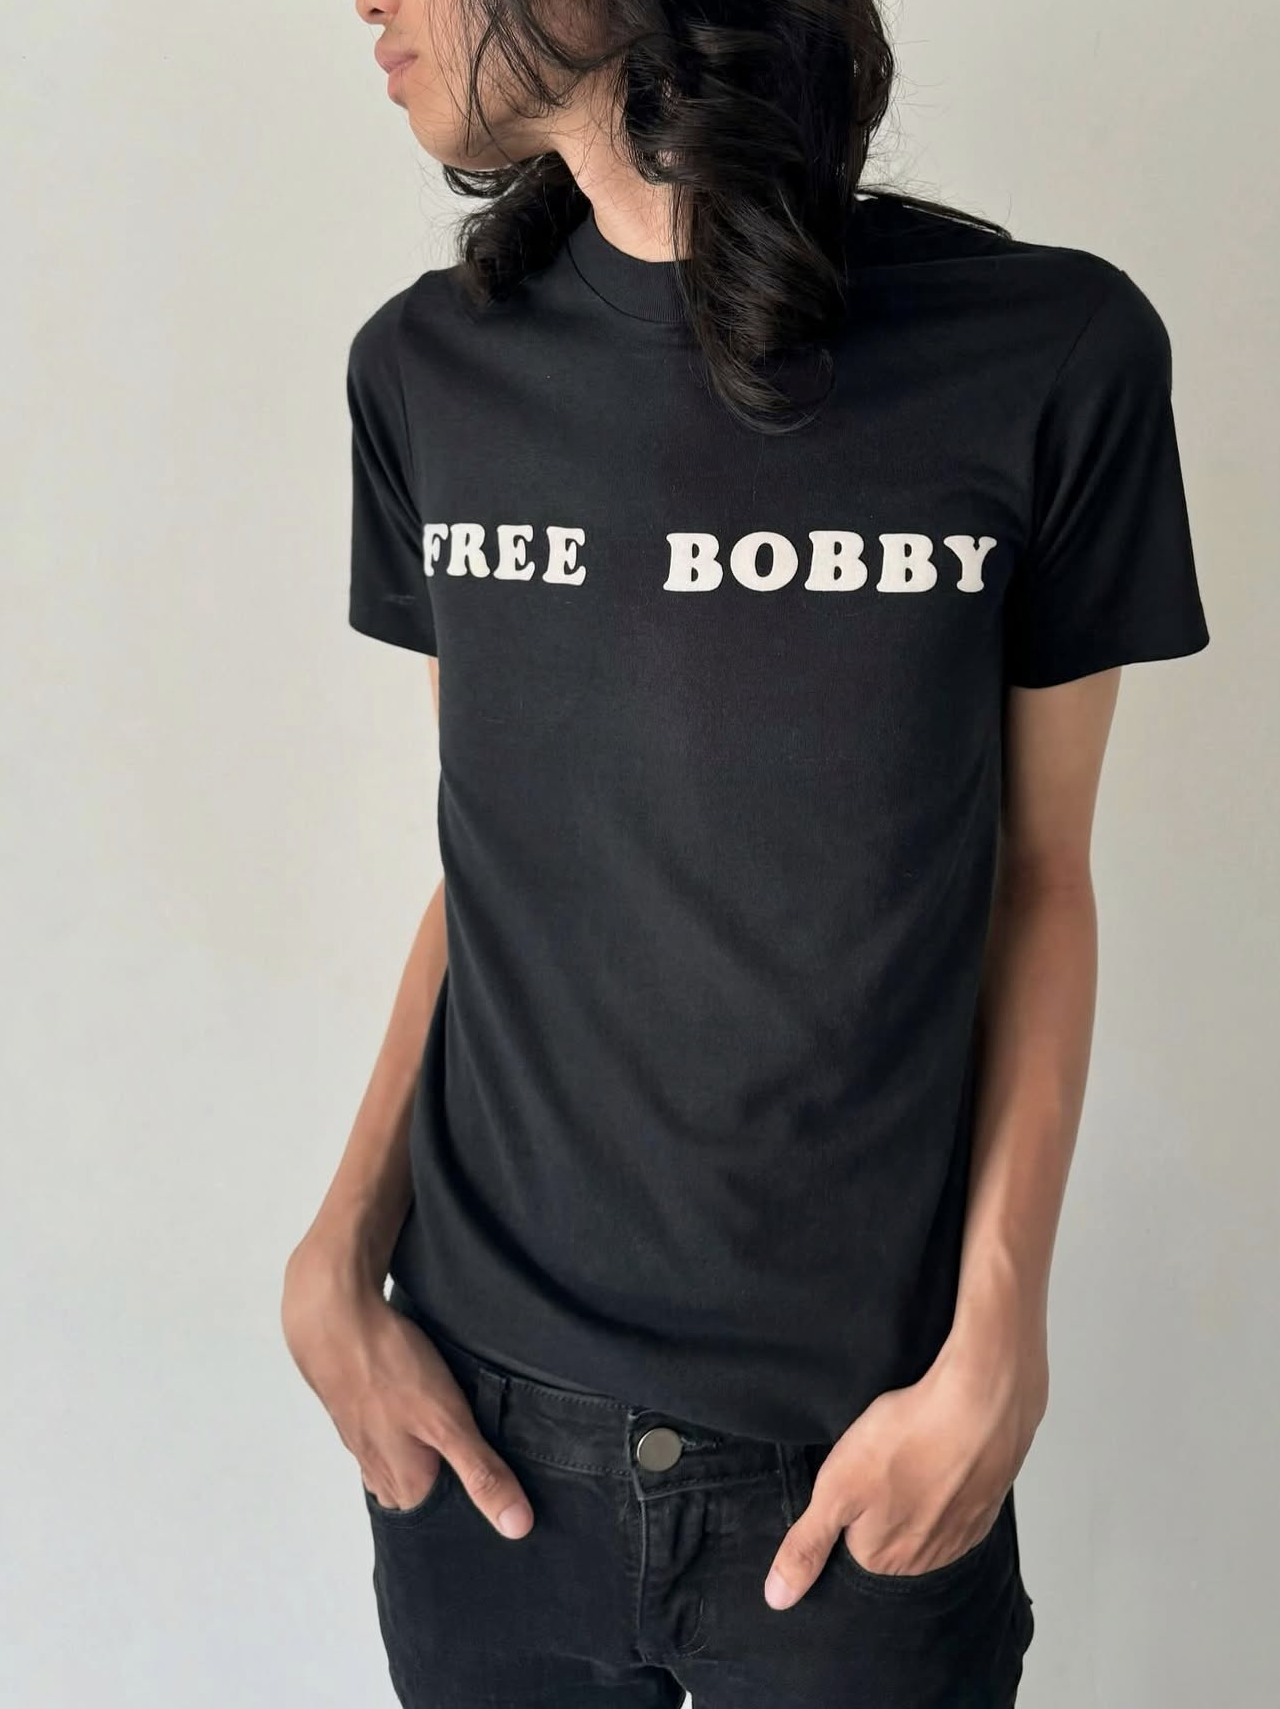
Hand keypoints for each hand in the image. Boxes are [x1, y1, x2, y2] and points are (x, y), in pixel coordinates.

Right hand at [281, 1238, 533, 1538]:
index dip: (472, 1517)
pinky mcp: (359, 1409)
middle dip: (452, 1489)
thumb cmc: (388, 1369)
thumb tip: (517, 1526)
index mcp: (403, 1485)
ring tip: (462, 1445)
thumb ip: (480, 1472)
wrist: (333, 1320)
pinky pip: (392, 1434)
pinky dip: (411, 1431)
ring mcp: (365, 1440)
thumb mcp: (447, 1422)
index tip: (501, 1506)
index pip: (442, 1524)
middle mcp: (379, 1470)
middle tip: (489, 1474)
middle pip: (422, 1496)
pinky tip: (423, 1412)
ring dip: (430, 1459)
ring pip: (406, 1464)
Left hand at [764, 1316, 1046, 1608]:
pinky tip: (941, 1451)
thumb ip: (807, 1544)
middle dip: (880, 1501)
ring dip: (915, 1491)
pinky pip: (957, 1502)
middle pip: (888, 1533)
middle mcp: (926, 1559)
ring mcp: (962, 1534)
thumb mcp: (836, 1489)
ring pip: (924, 1518)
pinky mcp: (988, 1505)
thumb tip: (778, 1598)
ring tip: (911, 1451)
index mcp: (884, 1558)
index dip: (845, 1502)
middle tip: (882, 1458)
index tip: (851, 1474)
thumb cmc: (906, 1440)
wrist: (981, 1405)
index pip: (848, 1543)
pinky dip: (948, 1480)